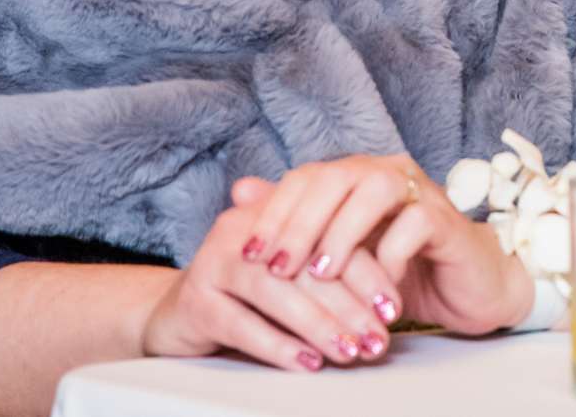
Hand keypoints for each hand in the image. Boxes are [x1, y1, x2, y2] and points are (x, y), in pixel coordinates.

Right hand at [140, 197, 400, 370]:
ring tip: (350, 352)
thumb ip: (336, 269)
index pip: (329, 237)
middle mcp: (241, 230)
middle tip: (378, 339)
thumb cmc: (248, 293)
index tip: (393, 309)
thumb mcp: (292, 273)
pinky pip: (243, 326)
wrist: (177, 311)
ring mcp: (213, 264)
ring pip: (276, 294)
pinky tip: (307, 363)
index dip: (367, 274)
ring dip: (319, 327)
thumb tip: (398, 289)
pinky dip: (279, 347)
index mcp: (272, 212)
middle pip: (305, 267)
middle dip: (349, 308)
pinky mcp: (195, 303)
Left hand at [233, 154, 533, 335]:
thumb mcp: (338, 254)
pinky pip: (414, 225)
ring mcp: (420, 192)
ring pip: (375, 190)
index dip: (275, 211)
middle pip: (336, 177)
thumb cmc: (398, 269)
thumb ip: (295, 223)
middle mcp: (387, 173)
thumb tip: (239, 190)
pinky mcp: (448, 220)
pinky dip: (389, 255)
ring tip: (320, 273)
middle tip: (276, 265)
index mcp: (357, 176)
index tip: (250, 253)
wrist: (466, 288)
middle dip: (300, 222)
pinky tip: (374, 287)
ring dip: (341, 232)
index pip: (307, 176)